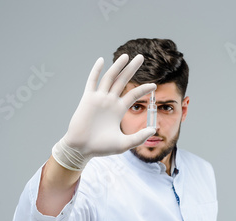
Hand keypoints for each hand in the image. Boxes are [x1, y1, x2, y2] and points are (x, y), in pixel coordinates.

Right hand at [53, 54, 155, 169]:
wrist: (82, 149)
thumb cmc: (101, 147)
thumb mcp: (124, 143)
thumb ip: (139, 137)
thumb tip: (153, 130)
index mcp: (118, 110)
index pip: (133, 95)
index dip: (143, 89)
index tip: (154, 85)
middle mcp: (110, 101)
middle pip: (123, 81)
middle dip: (131, 69)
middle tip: (141, 57)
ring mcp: (99, 99)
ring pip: (110, 78)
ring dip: (118, 66)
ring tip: (126, 56)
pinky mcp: (88, 99)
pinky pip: (92, 82)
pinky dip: (96, 71)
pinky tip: (101, 60)